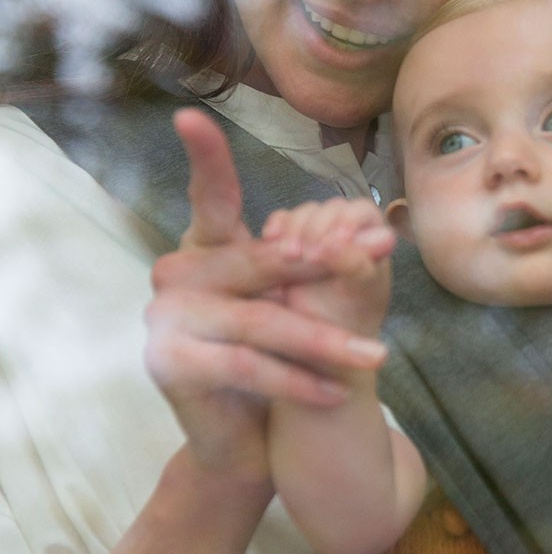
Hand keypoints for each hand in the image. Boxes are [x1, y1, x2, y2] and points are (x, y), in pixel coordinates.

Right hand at [144, 110, 387, 479]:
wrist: (241, 439)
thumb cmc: (274, 362)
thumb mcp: (296, 308)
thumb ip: (319, 268)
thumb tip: (383, 232)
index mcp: (205, 250)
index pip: (210, 200)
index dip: (203, 158)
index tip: (191, 115)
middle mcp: (177, 275)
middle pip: (260, 262)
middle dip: (327, 262)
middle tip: (381, 250)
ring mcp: (165, 319)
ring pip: (260, 322)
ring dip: (325, 342)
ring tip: (376, 357)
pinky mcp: (169, 364)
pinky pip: (246, 366)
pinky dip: (298, 380)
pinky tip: (337, 393)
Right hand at [262, 198, 394, 340]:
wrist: (317, 350)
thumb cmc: (348, 323)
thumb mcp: (355, 295)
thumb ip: (354, 265)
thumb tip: (337, 240)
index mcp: (374, 238)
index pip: (362, 212)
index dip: (348, 221)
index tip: (334, 242)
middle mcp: (346, 232)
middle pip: (328, 210)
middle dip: (315, 227)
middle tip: (304, 254)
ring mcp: (315, 235)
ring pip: (302, 216)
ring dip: (293, 229)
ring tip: (288, 254)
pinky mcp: (288, 244)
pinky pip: (279, 224)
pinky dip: (275, 228)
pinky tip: (270, 239)